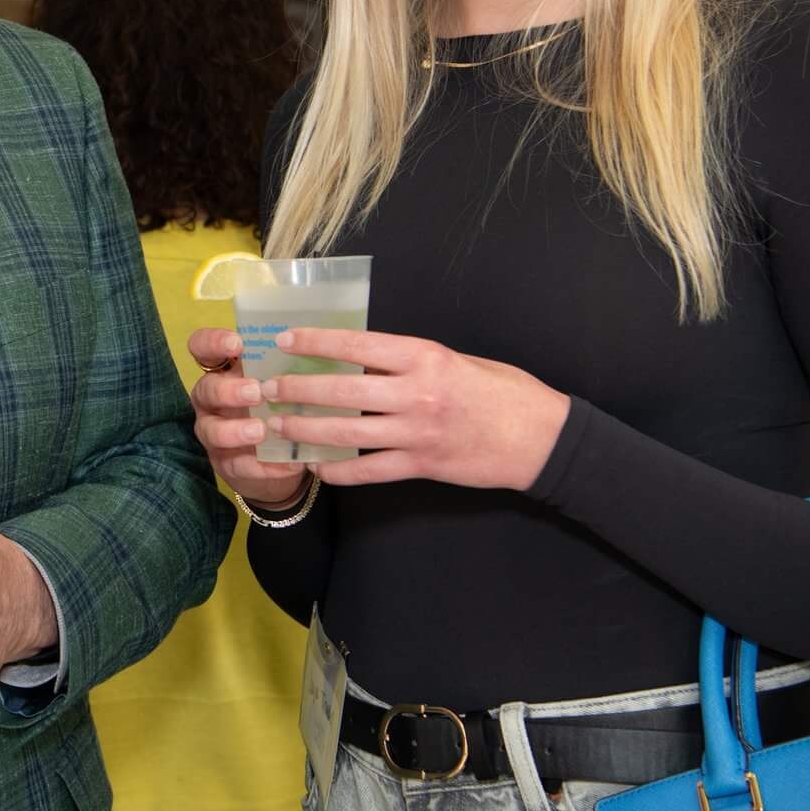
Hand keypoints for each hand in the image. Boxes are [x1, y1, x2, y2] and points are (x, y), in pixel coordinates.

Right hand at [185, 327, 313, 508]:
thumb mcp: (281, 381)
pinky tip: (287, 463)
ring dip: (235, 430)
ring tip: (261, 431)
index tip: (237, 344)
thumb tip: (321, 343)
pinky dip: (262, 465)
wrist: (278, 457)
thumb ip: (288, 365)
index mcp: (222, 371)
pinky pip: (238, 465)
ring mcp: (214, 432)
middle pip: (206, 389)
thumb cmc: (279, 405)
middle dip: (229, 390)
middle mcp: (211, 399)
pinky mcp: (226, 464)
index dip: (213, 342)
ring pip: (212, 430)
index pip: (202, 347)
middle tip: (257, 392)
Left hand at [260, 327, 567, 491]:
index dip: (317, 342)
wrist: (543, 439)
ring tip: (276, 425)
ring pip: (347, 432)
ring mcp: (417, 434)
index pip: (358, 345)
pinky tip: (315, 465)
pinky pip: (369, 471)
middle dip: (297, 389)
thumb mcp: (456, 360)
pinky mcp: (422, 466)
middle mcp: (416, 394)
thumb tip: (360, 357)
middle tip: (266, 387)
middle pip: (342, 390)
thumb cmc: (502, 392)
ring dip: (305, 429)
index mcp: (425, 358)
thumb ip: (409, 360)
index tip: (285, 339)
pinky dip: (338, 469)